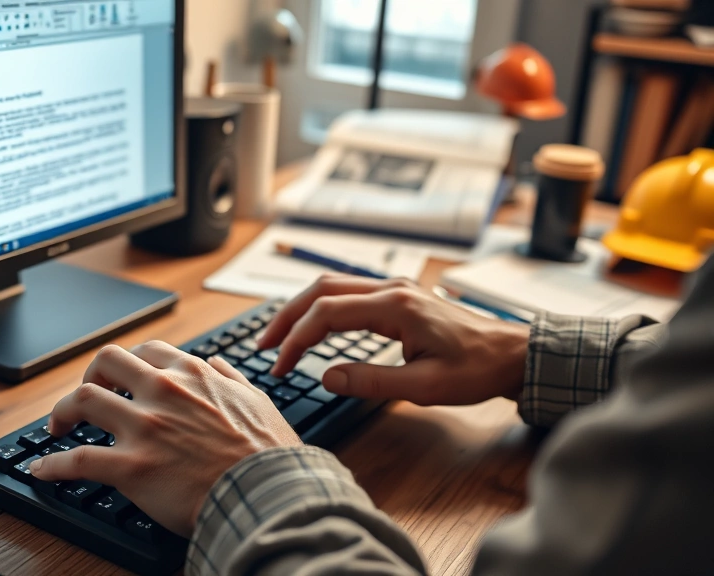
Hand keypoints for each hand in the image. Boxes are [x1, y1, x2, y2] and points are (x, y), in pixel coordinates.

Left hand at [29, 342, 300, 536]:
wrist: (267, 492)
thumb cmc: (266, 453)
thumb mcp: (256, 400)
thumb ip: (229, 378)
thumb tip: (216, 364)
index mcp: (191, 375)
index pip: (146, 351)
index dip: (126, 364)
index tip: (120, 379)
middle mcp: (162, 392)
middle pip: (105, 362)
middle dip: (88, 376)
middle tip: (84, 398)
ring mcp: (144, 428)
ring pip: (82, 400)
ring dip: (62, 412)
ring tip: (57, 428)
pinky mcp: (131, 467)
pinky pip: (78, 460)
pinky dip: (53, 465)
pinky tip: (43, 471)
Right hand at [259, 275, 530, 405]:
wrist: (513, 354)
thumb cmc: (476, 370)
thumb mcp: (424, 387)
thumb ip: (372, 381)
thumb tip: (326, 377)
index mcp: (395, 307)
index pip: (326, 313)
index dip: (296, 339)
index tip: (278, 366)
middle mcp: (391, 289)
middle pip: (320, 289)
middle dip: (286, 317)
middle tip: (263, 347)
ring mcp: (395, 288)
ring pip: (332, 286)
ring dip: (300, 309)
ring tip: (278, 336)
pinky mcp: (398, 296)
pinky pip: (348, 292)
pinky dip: (321, 307)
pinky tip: (312, 326)